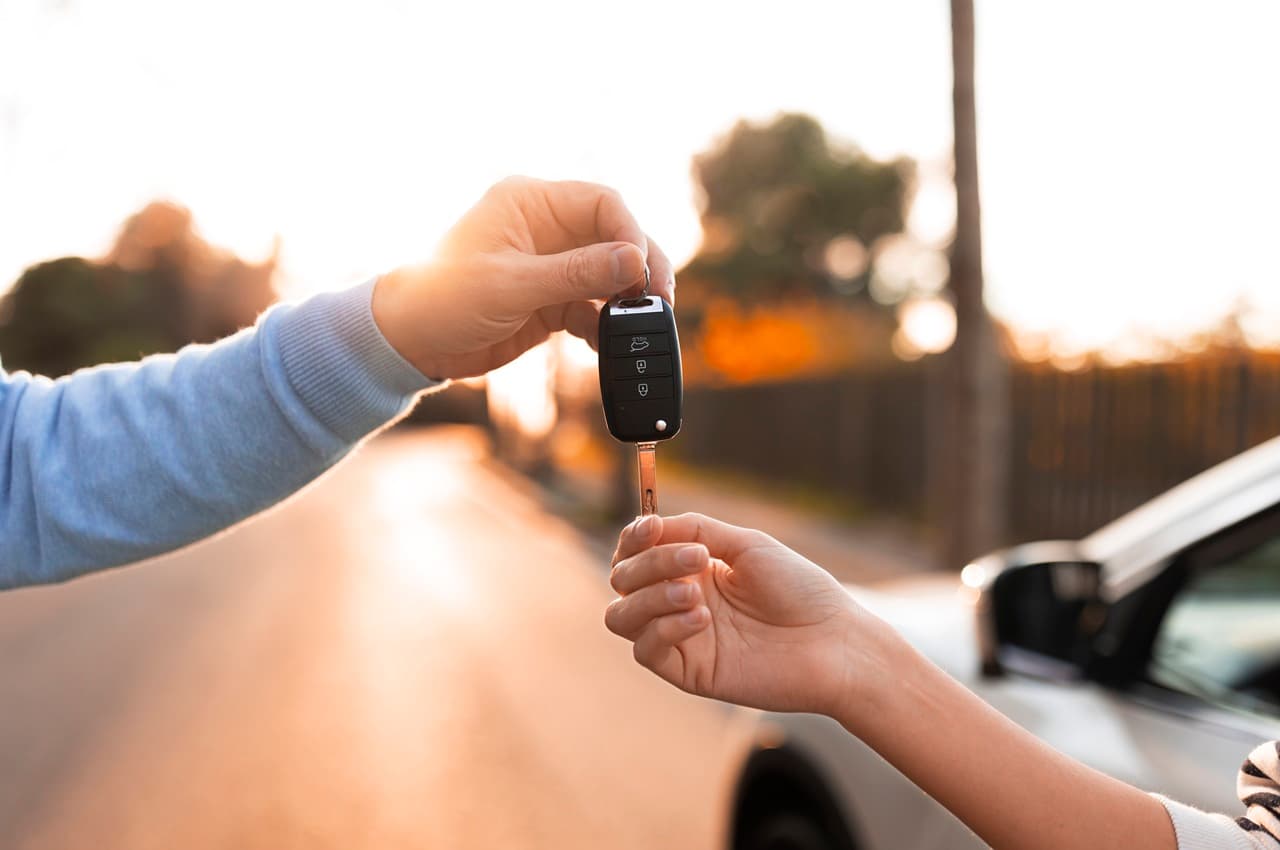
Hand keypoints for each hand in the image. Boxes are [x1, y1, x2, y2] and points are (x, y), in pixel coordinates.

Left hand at [372, 176, 673, 379]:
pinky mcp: (549, 300)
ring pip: (609, 274)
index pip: (602, 203)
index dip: (630, 233)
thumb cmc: (443, 300)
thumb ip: (576, 273)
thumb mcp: (511, 286)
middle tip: (656, 301)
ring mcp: (549, 265)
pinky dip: (605, 325)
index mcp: (531, 203)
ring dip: (627, 299)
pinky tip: (609, 345)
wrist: (407, 342)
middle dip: (639, 268)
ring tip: (640, 326)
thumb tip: (634, 261)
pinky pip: (592, 307)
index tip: (642, 271)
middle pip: (614, 237)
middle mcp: (545, 228)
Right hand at [605, 512, 890, 716]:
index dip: (634, 538)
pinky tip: (701, 618)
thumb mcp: (746, 544)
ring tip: (694, 593)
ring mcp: (681, 637)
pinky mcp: (688, 672)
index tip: (652, 528)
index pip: (636, 552)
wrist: (834, 642)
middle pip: (622, 580)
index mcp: (691, 568)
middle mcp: (679, 601)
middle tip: (696, 559)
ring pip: (621, 616)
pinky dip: (664, 628)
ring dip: (648, 597)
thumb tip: (652, 523)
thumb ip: (696, 529)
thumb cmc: (799, 589)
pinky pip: (646, 650)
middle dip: (649, 563)